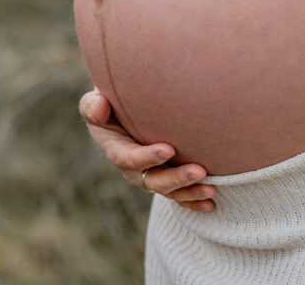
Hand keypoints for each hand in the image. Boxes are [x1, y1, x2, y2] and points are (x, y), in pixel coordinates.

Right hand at [78, 87, 217, 211]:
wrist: (127, 108)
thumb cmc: (113, 100)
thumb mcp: (96, 101)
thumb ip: (93, 105)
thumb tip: (98, 109)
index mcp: (115, 148)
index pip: (127, 158)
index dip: (146, 157)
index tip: (169, 149)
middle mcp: (132, 168)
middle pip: (152, 180)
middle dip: (175, 178)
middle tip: (198, 171)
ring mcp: (150, 175)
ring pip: (169, 190)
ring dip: (189, 191)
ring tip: (211, 188)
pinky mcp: (165, 177)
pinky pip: (178, 195)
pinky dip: (193, 201)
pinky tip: (210, 203)